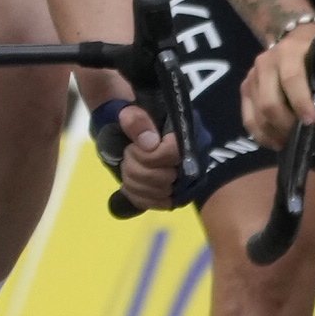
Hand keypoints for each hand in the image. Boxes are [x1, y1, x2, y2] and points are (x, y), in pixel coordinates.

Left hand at [89, 95, 180, 210]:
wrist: (125, 129)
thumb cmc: (131, 119)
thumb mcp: (129, 112)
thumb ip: (137, 121)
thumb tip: (149, 143)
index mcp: (184, 134)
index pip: (173, 154)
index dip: (149, 156)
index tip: (133, 147)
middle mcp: (189, 158)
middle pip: (163, 178)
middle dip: (136, 167)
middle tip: (127, 155)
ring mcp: (181, 177)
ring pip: (158, 193)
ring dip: (134, 181)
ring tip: (128, 165)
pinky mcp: (169, 191)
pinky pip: (154, 203)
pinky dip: (136, 194)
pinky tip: (129, 183)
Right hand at [238, 23, 314, 151]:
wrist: (299, 41)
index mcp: (290, 53)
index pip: (291, 79)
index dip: (301, 103)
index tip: (312, 122)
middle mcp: (265, 62)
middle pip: (269, 102)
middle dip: (285, 124)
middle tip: (301, 136)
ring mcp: (251, 76)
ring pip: (257, 113)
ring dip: (273, 133)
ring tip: (289, 142)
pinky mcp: (245, 88)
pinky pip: (247, 118)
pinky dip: (260, 134)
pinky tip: (275, 141)